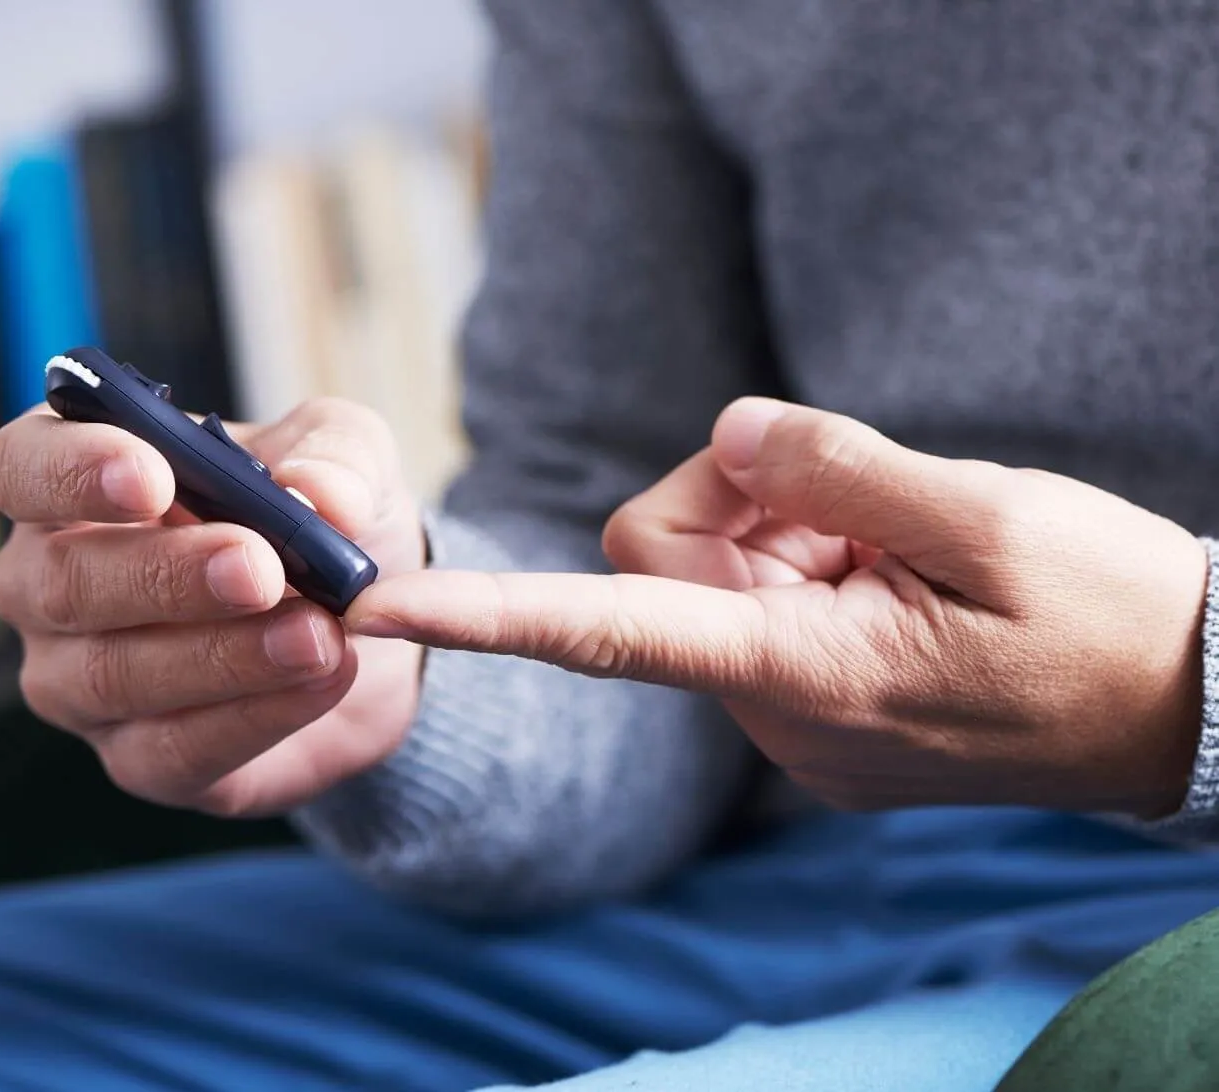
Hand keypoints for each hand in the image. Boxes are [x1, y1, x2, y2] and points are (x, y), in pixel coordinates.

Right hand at [0, 398, 423, 816]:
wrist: (377, 622)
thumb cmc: (328, 514)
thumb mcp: (352, 453)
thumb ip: (338, 456)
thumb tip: (316, 493)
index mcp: (82, 482)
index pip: (24, 467)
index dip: (72, 471)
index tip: (151, 476)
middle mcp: (55, 585)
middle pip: (62, 583)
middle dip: (165, 575)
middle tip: (260, 569)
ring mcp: (84, 682)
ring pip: (113, 677)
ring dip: (222, 655)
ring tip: (318, 634)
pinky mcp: (143, 759)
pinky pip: (174, 750)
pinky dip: (258, 715)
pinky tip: (325, 677)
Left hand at [348, 398, 1207, 819]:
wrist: (1185, 708)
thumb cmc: (1104, 618)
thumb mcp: (990, 516)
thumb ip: (838, 466)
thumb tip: (725, 433)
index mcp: (806, 677)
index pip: (607, 634)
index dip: (488, 612)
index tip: (381, 604)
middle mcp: (770, 713)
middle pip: (660, 556)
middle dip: (741, 501)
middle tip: (863, 502)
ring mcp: (786, 720)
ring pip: (706, 574)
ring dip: (788, 530)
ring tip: (899, 548)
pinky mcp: (806, 706)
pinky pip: (749, 602)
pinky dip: (804, 562)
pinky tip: (892, 575)